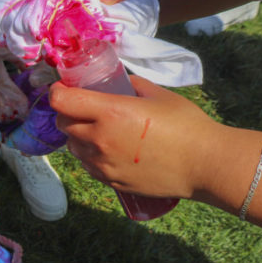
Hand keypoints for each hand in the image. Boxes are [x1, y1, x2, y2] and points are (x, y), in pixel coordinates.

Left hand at [50, 76, 217, 197]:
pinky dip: (90, 155)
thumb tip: (118, 81)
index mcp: (109, 112)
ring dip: (78, 136)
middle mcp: (99, 139)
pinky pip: (87, 164)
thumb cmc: (186, 125)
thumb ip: (131, 86)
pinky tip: (109, 150)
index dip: (58, 92)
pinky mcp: (109, 180)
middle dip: (67, 113)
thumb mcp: (158, 95)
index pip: (61, 101)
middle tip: (82, 108)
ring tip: (98, 130)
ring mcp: (102, 163)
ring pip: (72, 146)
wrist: (203, 164)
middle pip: (63, 124)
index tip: (63, 89)